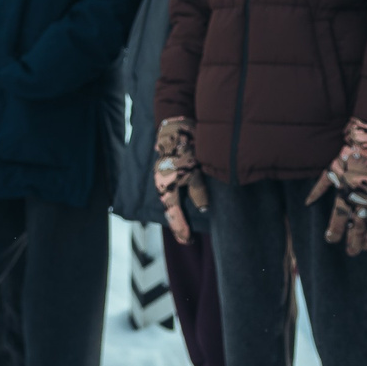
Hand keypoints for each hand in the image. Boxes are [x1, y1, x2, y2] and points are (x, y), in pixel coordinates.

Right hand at [153, 118, 209, 242]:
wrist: (175, 123)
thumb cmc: (184, 145)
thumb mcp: (194, 168)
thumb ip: (198, 190)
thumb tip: (203, 210)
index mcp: (166, 186)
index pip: (173, 213)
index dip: (181, 229)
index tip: (188, 241)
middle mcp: (162, 184)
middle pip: (170, 210)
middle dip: (178, 225)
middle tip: (186, 240)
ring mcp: (164, 176)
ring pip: (171, 201)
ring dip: (177, 214)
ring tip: (184, 228)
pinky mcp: (169, 170)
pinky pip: (173, 191)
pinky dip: (177, 202)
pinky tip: (182, 205)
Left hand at [303, 118, 366, 255]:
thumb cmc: (348, 156)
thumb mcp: (329, 171)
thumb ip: (318, 189)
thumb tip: (307, 203)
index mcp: (345, 193)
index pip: (339, 218)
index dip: (335, 231)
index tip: (331, 240)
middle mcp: (360, 199)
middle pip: (357, 226)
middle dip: (353, 241)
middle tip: (350, 252)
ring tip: (364, 249)